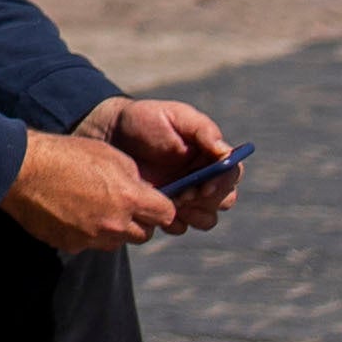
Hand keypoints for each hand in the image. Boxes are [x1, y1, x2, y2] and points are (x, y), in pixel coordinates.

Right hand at [1, 124, 187, 253]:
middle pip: (145, 234)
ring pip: (117, 241)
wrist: (22, 171)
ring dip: (114, 229)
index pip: (167, 215)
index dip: (161, 207)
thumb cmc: (65, 155)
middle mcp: (115, 224)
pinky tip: (72, 213)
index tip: (153, 202)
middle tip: (122, 204)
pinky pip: (89, 244)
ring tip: (93, 206)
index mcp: (129, 198)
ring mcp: (92, 238)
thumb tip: (145, 190)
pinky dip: (87, 233)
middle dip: (139, 221)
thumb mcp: (108, 154)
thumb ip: (133, 176)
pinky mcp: (72, 245)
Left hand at [98, 93, 244, 226]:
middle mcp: (203, 178)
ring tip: (172, 200)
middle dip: (208, 200)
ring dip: (194, 214)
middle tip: (184, 194)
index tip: (206, 185)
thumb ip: (203, 130)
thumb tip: (226, 152)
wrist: (109, 135)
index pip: (232, 173)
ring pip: (206, 219)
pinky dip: (172, 222)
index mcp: (210, 156)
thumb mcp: (174, 116)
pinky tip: (157, 208)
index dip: (224, 182)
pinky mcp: (164, 210)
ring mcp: (185, 196)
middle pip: (224, 200)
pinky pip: (179, 226)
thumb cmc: (145, 120)